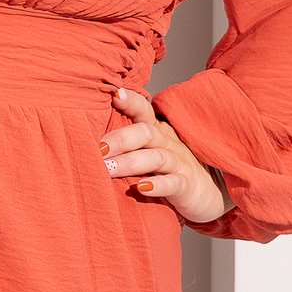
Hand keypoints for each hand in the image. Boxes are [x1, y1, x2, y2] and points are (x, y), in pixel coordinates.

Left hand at [103, 87, 227, 226]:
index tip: (113, 95)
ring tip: (108, 169)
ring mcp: (179, 163)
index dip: (131, 101)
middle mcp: (167, 143)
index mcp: (156, 132)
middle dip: (120, 138)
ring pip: (156, 157)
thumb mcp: (148, 154)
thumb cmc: (167, 172)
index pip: (143, 111)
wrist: (207, 196)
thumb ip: (125, 146)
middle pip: (145, 132)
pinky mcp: (187, 186)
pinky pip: (173, 183)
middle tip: (97, 149)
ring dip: (130, 162)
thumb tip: (84, 141)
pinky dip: (158, 185)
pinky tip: (142, 188)